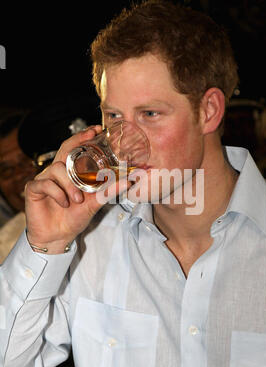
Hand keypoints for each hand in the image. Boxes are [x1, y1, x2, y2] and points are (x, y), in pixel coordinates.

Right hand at [25, 126, 130, 253]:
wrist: (58, 237)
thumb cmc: (74, 217)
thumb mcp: (95, 203)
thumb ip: (109, 191)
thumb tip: (129, 181)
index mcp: (70, 172)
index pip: (75, 149)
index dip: (83, 137)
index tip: (96, 129)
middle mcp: (57, 172)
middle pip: (64, 149)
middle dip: (77, 141)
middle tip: (90, 137)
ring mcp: (44, 179)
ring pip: (58, 168)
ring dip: (70, 184)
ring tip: (77, 200)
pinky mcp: (34, 189)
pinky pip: (46, 184)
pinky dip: (58, 193)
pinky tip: (64, 203)